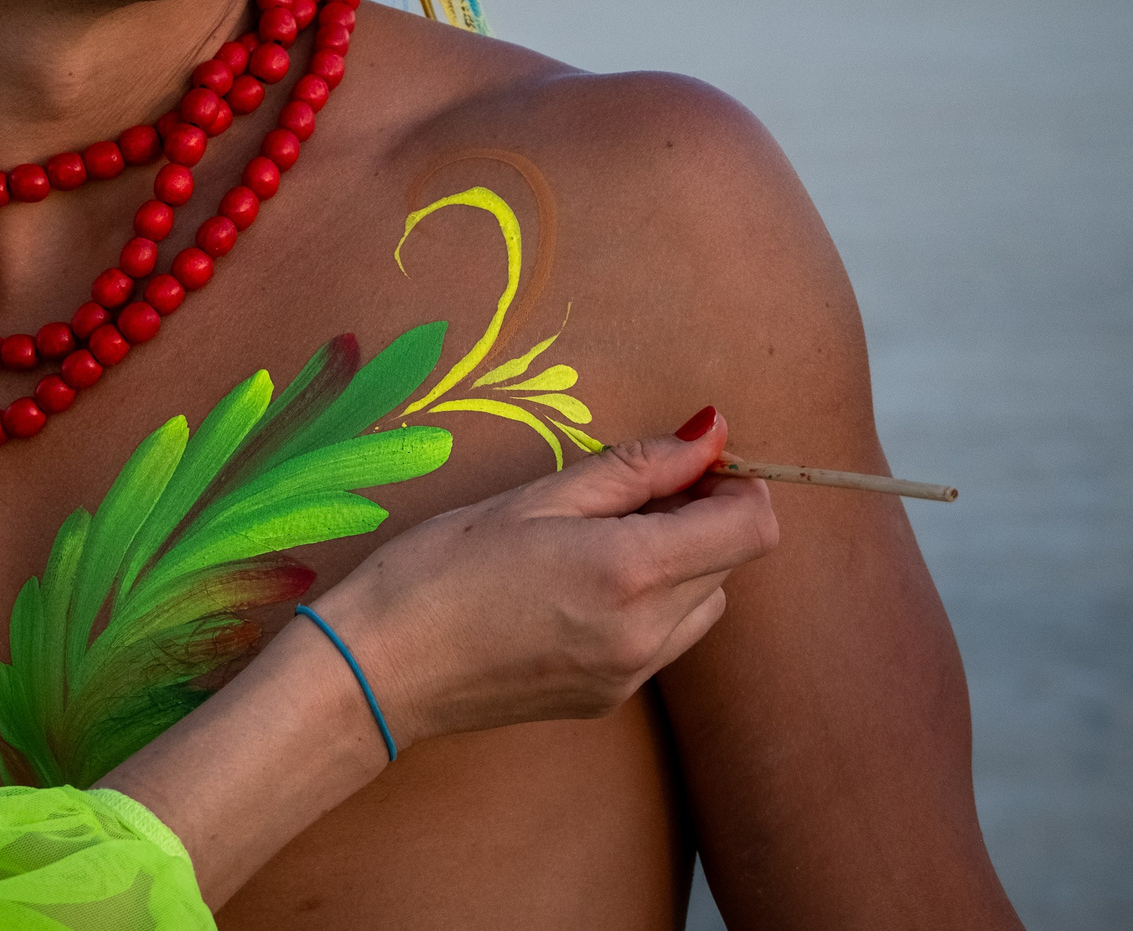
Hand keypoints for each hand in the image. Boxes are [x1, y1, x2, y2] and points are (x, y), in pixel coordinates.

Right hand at [315, 409, 779, 746]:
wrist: (381, 667)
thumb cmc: (439, 567)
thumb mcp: (534, 497)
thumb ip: (634, 467)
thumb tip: (709, 432)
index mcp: (630, 570)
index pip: (751, 527)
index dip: (734, 486)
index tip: (687, 464)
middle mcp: (647, 632)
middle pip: (729, 563)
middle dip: (697, 519)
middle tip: (619, 495)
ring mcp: (632, 674)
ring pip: (703, 604)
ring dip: (678, 565)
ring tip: (593, 543)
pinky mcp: (610, 700)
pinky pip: (664, 640)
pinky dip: (647, 605)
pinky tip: (575, 589)